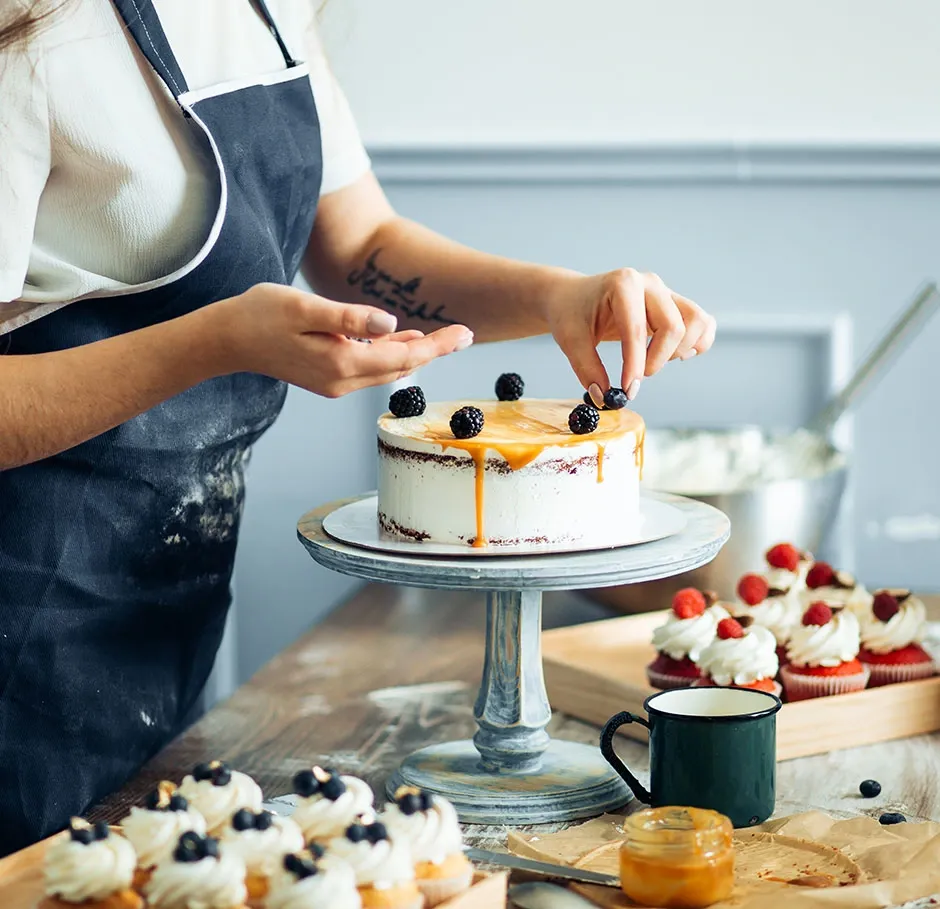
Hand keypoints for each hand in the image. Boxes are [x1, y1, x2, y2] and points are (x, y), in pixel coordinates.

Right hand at [218, 283, 473, 396]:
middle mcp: (342, 381)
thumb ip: (350, 317)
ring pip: (386, 368)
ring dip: (413, 352)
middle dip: (433, 350)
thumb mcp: (306, 308)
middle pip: (400, 366)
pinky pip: (369, 367)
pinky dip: (389, 353)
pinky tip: (401, 337)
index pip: (403, 357)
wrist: (227, 339)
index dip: (437, 345)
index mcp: (341, 364)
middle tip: (464, 333)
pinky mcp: (328, 377)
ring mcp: (335, 383)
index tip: (465, 333)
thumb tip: (392, 323)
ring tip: (442, 336)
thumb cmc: (262, 315)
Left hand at [543, 268, 715, 401]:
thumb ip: (587, 369)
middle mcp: (649, 284)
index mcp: (622, 284)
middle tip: (636, 377)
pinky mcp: (674, 304)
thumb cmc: (571, 313)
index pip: (636, 329)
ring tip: (653, 361)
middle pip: (673, 327)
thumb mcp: (570, 340)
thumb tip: (604, 397)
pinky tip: (673, 354)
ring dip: (680, 351)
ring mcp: (665, 292)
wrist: (574, 296)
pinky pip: (702, 322)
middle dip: (657, 360)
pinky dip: (697, 342)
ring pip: (696, 322)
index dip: (635, 364)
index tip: (629, 389)